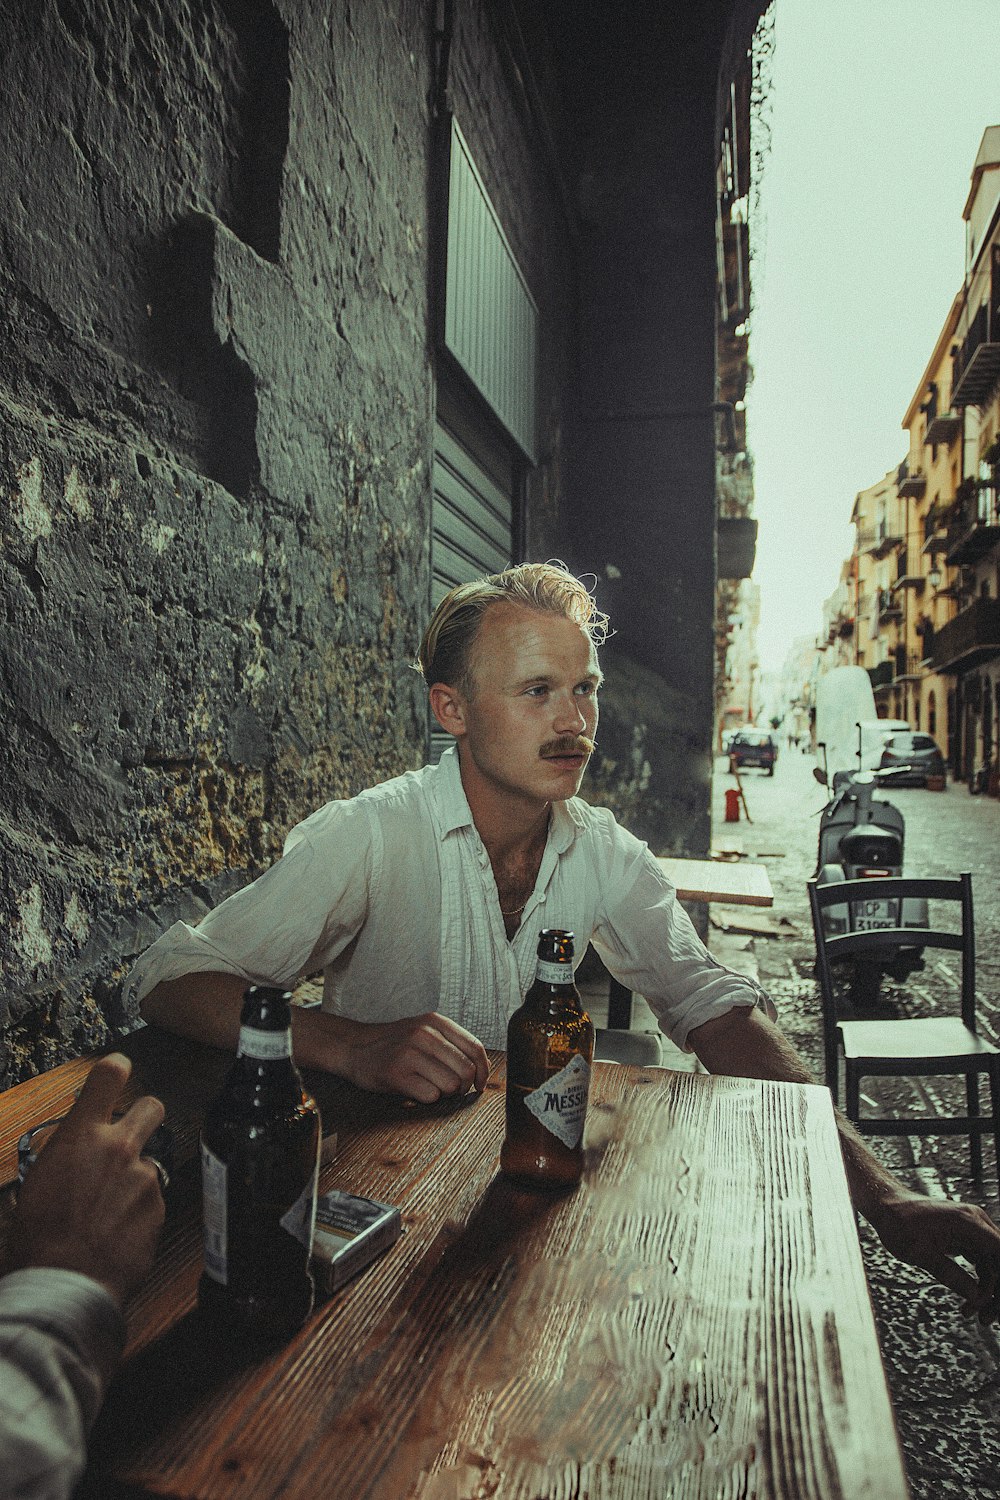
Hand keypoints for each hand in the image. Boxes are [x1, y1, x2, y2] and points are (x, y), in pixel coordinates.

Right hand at [6, 1053, 165, 1307]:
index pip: (108, 1076)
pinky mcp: (158, 1206)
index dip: (115, 1068)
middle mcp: (118, 1148)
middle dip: (142, 1117)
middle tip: (129, 1136)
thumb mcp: (37, 1183)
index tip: (117, 1069)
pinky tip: (117, 1232)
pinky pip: (152, 1198)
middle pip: (151, 1107)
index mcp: (81, 1136)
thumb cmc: (40, 1238)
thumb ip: (66, 1156)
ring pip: (148, 1162)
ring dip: (134, 1178)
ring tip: (108, 1211)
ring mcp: (143, 1176)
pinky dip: (139, 1211)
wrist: (65, 1282)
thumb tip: (72, 1154)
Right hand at [338, 1012, 489, 1102]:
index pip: (475, 1048)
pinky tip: (414, 1090)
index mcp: (435, 1022)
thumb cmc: (395, 1044)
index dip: (484, 1071)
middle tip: (451, 1090)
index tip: (481, 1085)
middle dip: (463, 1087)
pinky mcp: (397, 1074)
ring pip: (450, 1085)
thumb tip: (483, 1070)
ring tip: (430, 1087)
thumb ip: (451, 1043)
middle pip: (466, 1070)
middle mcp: (424, 1034)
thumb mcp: (424, 1030)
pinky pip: (430, 1096)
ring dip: (444, 1094)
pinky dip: (426, 1099)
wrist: (354, 1047)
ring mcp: (410, 1053)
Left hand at [870, 1188, 999, 1319]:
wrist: (886, 1206)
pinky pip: (982, 1263)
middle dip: (996, 1292)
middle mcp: (977, 1223)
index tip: (996, 1303)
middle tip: (986, 1319)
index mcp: (969, 1222)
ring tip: (976, 1316)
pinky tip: (970, 1303)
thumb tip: (978, 1298)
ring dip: (988, 1291)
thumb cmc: (898, 1225)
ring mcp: (974, 1230)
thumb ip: (950, 1274)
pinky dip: (980, 1283)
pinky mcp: (967, 1238)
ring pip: (993, 1265)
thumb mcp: (920, 1254)